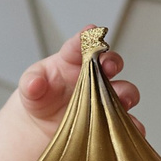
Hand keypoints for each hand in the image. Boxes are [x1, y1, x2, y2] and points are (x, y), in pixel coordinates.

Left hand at [16, 31, 142, 136]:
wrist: (42, 128)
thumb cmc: (40, 99)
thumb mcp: (29, 90)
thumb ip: (30, 84)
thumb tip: (34, 83)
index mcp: (72, 61)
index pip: (80, 45)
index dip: (87, 37)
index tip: (91, 32)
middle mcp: (93, 76)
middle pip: (110, 62)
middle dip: (112, 62)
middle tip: (108, 66)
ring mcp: (103, 98)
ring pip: (124, 90)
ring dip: (126, 93)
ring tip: (122, 100)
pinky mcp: (110, 120)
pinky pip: (126, 122)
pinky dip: (131, 124)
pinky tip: (130, 127)